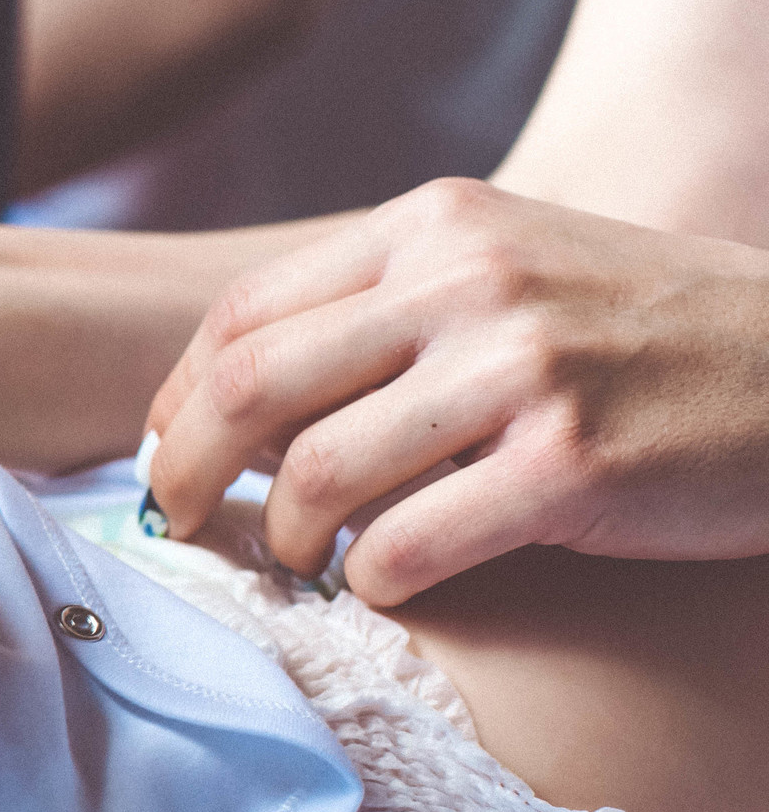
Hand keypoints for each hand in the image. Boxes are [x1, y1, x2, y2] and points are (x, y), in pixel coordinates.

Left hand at [145, 178, 768, 603]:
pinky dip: (373, 579)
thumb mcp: (515, 273)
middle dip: (187, 468)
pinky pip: (406, 544)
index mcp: (438, 227)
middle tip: (176, 521)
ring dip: (285, 537)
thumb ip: (391, 313)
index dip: (179, 395)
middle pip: (250, 386)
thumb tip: (244, 409)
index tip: (163, 449)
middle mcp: (467, 282)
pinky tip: (388, 583)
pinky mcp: (570, 466)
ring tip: (301, 560)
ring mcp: (520, 371)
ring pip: (317, 472)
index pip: (246, 312)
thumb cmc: (649, 339)